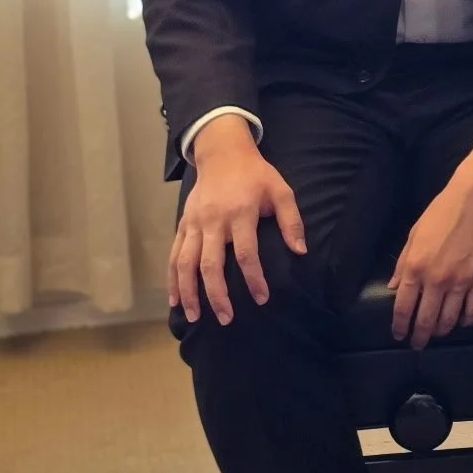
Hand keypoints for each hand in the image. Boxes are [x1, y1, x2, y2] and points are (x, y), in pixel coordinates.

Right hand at [171, 117, 306, 324]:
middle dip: (217, 295)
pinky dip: (172, 279)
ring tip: (195, 317)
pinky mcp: (183, 224)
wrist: (223, 153)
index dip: (254, 279)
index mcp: (240, 213)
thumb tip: (301, 251)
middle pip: (211, 264)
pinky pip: (173, 255)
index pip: (246, 253)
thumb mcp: (281, 190)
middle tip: (227, 319)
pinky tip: (174, 299)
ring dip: (189, 292)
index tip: (261, 299)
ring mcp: (194, 223)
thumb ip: (291, 221)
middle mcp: (213, 221)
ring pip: (185, 263)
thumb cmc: (256, 175)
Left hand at [389, 128, 472, 349]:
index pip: (403, 307)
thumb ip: (403, 263)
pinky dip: (465, 320)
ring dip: (441, 331)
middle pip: (425, 319)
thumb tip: (393, 286)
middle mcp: (436, 279)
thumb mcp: (414, 234)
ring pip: (449, 319)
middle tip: (417, 344)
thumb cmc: (442, 212)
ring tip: (437, 334)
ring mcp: (460, 282)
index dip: (399, 326)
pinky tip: (461, 322)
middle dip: (419, 336)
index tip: (399, 335)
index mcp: (415, 267)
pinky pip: (472, 310)